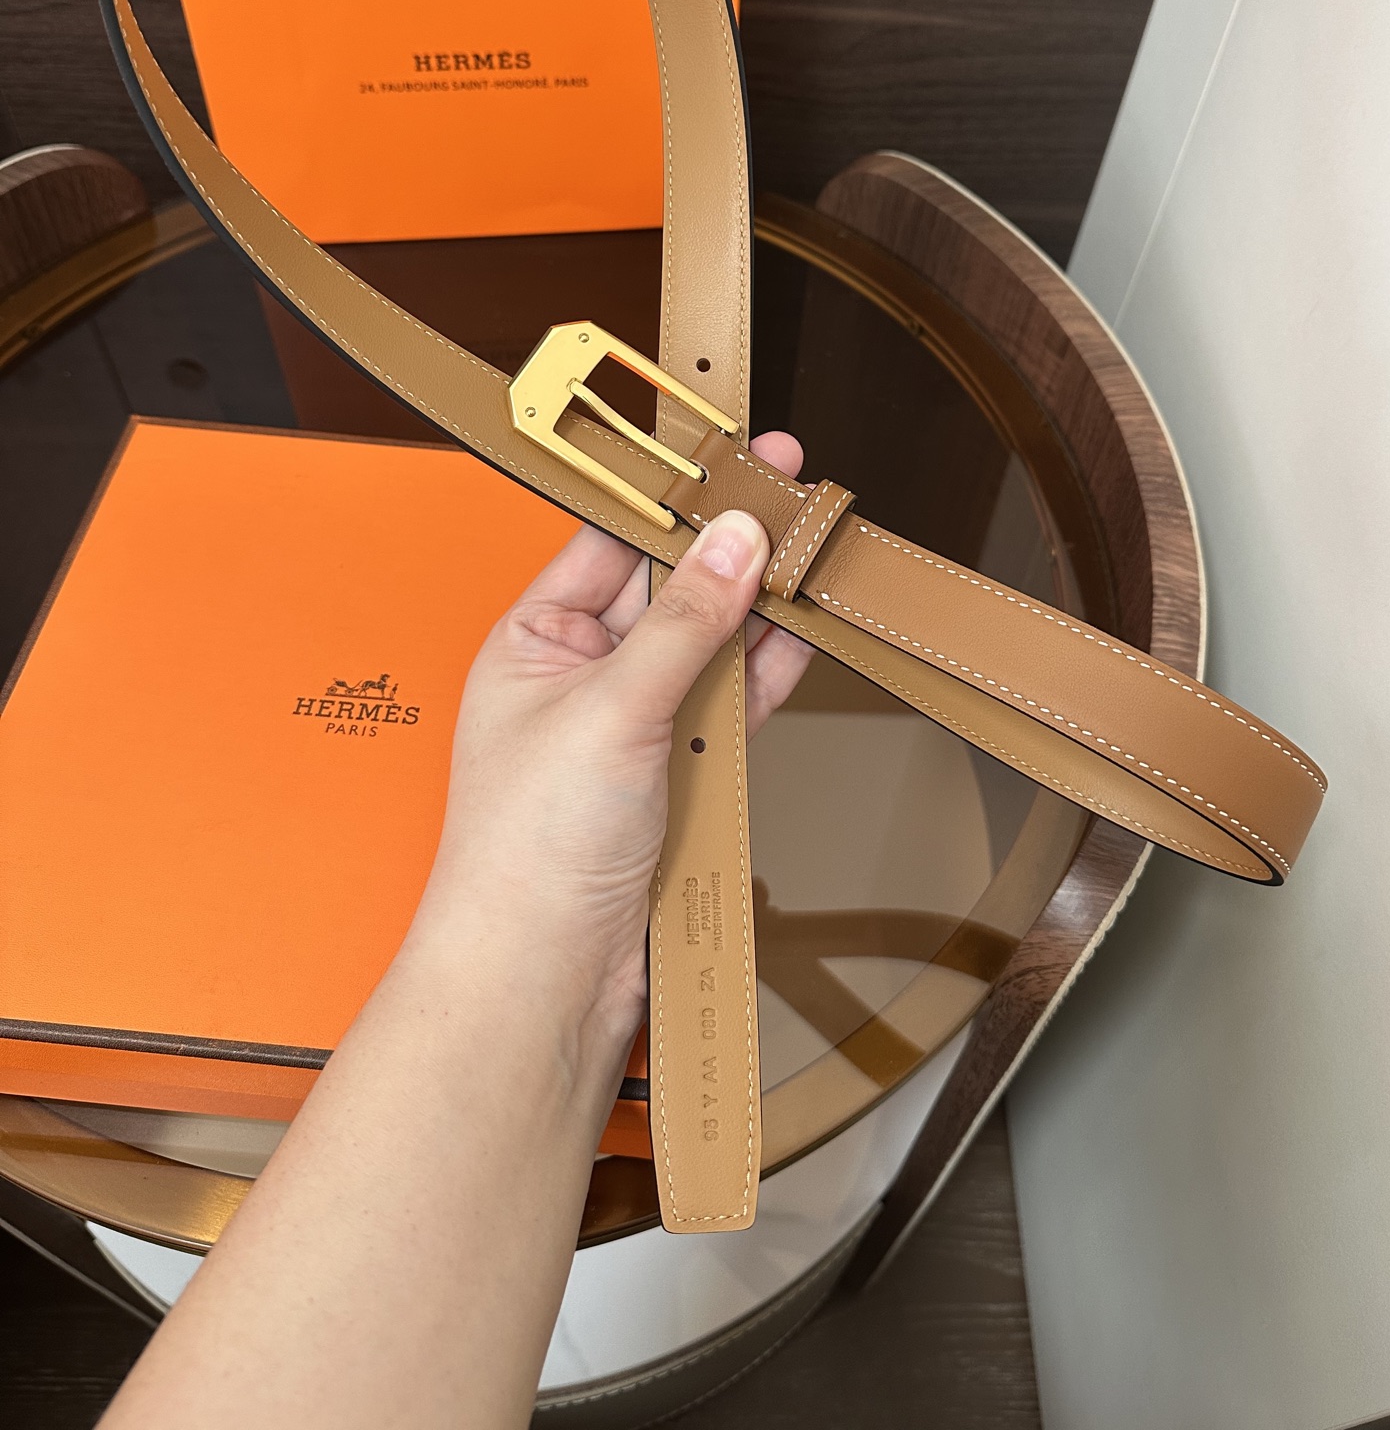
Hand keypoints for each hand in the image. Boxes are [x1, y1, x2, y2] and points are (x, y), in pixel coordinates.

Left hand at [413, 431, 811, 1058]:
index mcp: (533, 641)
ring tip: (815, 542)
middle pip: (667, 586)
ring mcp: (632, 725)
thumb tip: (732, 540)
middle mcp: (580, 675)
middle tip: (789, 484)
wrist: (544, 979)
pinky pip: (733, 705)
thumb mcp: (609, 710)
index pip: (607, 542)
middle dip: (727, 542)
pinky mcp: (677, 775)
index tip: (726, 456)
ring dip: (758, 602)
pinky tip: (806, 626)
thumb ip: (682, 623)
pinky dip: (770, 670)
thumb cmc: (527, 851)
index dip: (670, 496)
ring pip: (710, 643)